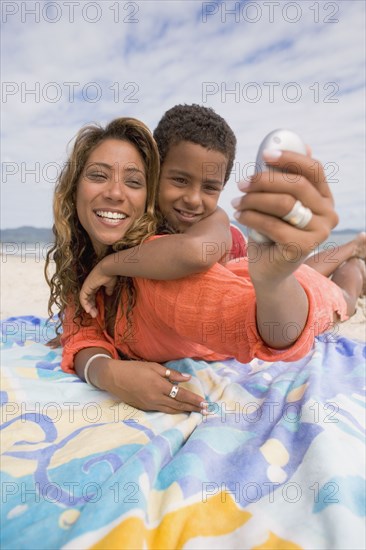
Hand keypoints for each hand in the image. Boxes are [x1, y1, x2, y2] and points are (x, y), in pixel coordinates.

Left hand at [80, 263, 116, 317]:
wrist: (109, 268)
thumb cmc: (110, 274)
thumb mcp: (110, 284)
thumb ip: (108, 289)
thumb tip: (109, 294)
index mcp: (95, 284)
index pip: (92, 295)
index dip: (94, 303)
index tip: (97, 311)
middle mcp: (89, 285)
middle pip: (88, 298)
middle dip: (92, 307)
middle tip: (95, 315)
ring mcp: (87, 286)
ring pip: (85, 299)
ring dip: (88, 307)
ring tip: (93, 314)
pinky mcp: (86, 287)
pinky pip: (83, 298)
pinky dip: (85, 304)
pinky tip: (88, 310)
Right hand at [96, 359, 207, 414]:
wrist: (114, 378)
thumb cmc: (134, 368)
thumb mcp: (153, 367)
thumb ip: (171, 374)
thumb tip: (187, 379)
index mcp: (158, 385)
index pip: (181, 395)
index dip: (194, 400)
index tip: (204, 403)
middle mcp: (155, 398)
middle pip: (178, 405)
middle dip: (193, 408)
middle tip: (206, 411)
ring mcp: (150, 405)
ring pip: (171, 410)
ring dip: (185, 411)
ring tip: (197, 412)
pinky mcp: (145, 408)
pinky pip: (163, 410)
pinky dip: (174, 411)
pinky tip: (180, 410)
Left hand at [232, 148, 337, 282]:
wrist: (268, 270)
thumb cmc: (271, 232)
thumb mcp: (278, 203)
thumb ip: (286, 178)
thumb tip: (302, 143)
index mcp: (325, 198)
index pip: (314, 169)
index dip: (290, 158)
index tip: (264, 154)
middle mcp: (329, 214)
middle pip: (296, 185)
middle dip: (264, 180)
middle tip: (241, 183)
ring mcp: (319, 233)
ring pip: (284, 203)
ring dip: (254, 199)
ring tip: (237, 201)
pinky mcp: (302, 248)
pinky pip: (272, 224)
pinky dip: (251, 217)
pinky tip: (240, 216)